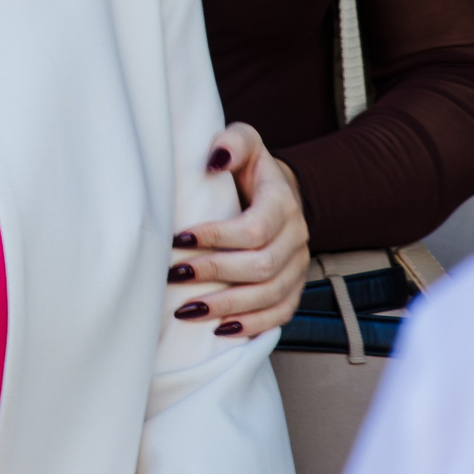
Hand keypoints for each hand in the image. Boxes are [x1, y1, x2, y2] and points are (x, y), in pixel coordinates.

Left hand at [167, 122, 309, 338]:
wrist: (276, 190)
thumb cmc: (250, 167)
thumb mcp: (245, 142)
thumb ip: (233, 142)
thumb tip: (214, 158)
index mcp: (283, 201)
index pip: (254, 228)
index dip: (217, 238)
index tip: (179, 239)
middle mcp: (296, 236)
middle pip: (261, 266)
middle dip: (215, 273)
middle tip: (175, 275)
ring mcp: (298, 265)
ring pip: (269, 295)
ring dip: (227, 306)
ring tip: (187, 310)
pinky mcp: (293, 286)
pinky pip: (281, 314)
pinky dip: (252, 325)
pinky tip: (221, 331)